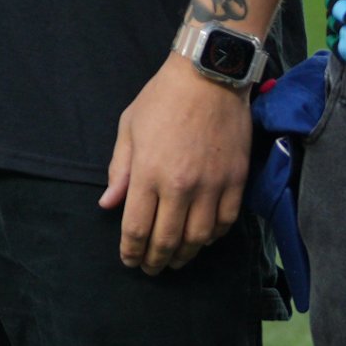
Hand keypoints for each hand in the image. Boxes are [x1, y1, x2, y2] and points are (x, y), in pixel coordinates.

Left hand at [102, 56, 251, 272]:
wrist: (208, 76)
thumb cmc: (162, 99)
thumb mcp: (129, 128)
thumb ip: (119, 170)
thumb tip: (109, 204)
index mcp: (149, 172)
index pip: (137, 228)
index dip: (131, 251)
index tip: (128, 260)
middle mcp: (181, 185)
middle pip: (167, 240)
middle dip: (155, 260)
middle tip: (150, 269)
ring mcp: (213, 185)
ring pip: (199, 238)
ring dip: (185, 254)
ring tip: (175, 259)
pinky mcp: (237, 180)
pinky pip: (226, 222)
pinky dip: (214, 236)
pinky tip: (203, 238)